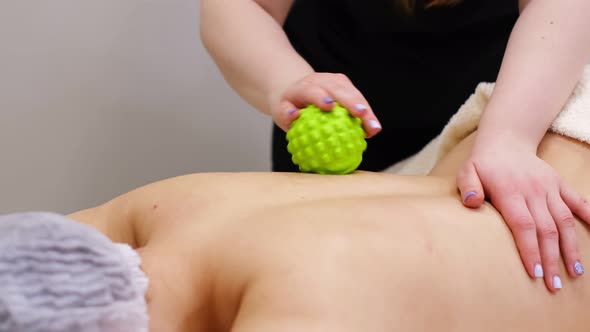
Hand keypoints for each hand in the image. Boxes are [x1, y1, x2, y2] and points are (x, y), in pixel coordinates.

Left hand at [270, 72, 382, 136]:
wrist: (297, 89)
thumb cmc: (289, 105)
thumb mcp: (281, 110)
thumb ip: (285, 114)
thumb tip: (294, 116)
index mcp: (304, 86)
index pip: (313, 90)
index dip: (321, 97)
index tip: (329, 106)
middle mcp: (322, 80)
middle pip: (340, 90)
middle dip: (352, 101)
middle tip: (362, 116)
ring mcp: (337, 81)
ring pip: (354, 94)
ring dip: (366, 110)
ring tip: (374, 128)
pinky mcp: (347, 86)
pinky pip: (359, 100)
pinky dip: (367, 114)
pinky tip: (373, 129)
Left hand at [456, 138, 589, 290]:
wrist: (506, 141)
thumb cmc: (483, 164)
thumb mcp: (468, 172)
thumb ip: (468, 187)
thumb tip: (472, 203)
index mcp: (511, 192)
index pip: (524, 226)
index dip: (531, 250)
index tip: (535, 273)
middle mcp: (534, 191)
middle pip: (547, 230)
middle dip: (552, 259)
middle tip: (553, 285)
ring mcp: (550, 188)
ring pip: (565, 221)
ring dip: (571, 248)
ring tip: (575, 273)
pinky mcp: (560, 184)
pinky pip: (578, 200)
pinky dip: (589, 215)